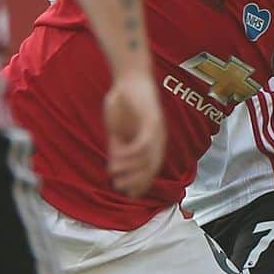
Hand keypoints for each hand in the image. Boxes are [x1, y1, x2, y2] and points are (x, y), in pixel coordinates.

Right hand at [104, 69, 165, 198]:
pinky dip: (130, 154)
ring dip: (130, 169)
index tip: (129, 194)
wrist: (128, 78)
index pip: (151, 169)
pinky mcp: (151, 121)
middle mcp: (159, 139)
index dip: (141, 184)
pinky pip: (143, 144)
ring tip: (114, 173)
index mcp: (153, 142)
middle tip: (120, 188)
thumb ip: (118, 148)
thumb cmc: (123, 103)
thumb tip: (114, 168)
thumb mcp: (118, 130)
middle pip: (151, 168)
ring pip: (147, 158)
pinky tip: (117, 157)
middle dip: (136, 181)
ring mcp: (157, 130)